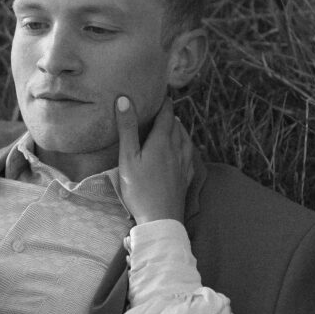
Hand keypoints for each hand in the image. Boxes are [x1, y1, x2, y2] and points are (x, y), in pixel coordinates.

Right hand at [116, 94, 192, 224]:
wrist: (161, 219)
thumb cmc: (140, 189)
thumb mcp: (128, 158)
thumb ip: (127, 129)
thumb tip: (125, 100)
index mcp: (163, 141)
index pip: (167, 113)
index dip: (163, 102)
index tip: (159, 94)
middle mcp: (177, 148)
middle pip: (176, 124)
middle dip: (169, 114)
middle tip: (161, 109)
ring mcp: (184, 163)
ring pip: (185, 138)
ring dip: (178, 129)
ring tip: (171, 126)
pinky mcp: (186, 177)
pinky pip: (189, 154)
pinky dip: (184, 145)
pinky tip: (181, 150)